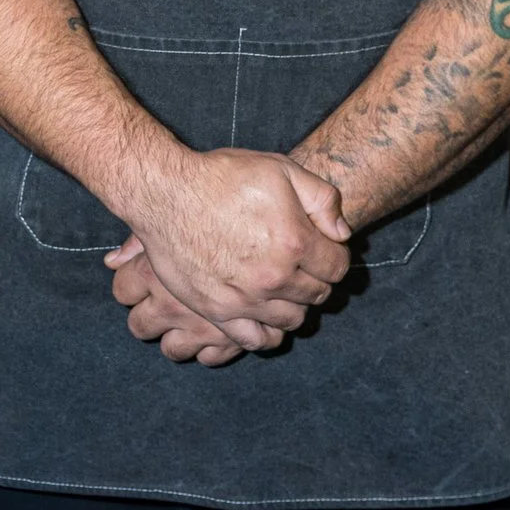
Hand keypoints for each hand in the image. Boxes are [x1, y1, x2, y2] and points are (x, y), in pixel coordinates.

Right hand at [104, 149, 351, 352]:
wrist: (166, 194)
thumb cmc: (223, 177)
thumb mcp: (280, 169)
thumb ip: (322, 199)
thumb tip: (342, 233)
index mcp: (295, 242)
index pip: (338, 266)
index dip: (334, 254)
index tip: (323, 247)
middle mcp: (275, 277)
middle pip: (317, 294)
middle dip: (316, 278)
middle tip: (302, 263)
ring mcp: (246, 299)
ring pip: (292, 319)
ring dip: (295, 305)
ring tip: (284, 286)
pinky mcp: (218, 312)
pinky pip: (256, 339)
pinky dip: (269, 333)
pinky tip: (266, 315)